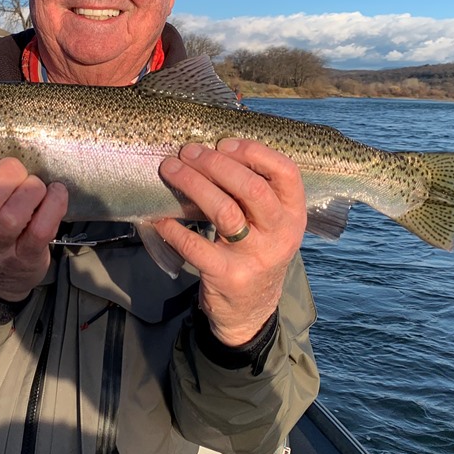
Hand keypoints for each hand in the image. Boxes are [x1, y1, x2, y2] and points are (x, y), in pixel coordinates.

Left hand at [153, 139, 305, 346]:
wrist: (250, 310)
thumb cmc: (255, 251)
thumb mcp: (268, 224)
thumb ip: (254, 191)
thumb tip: (212, 149)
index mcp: (293, 214)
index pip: (286, 172)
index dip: (254, 151)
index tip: (223, 143)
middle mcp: (280, 235)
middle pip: (251, 188)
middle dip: (215, 163)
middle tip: (188, 152)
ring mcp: (256, 257)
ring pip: (224, 212)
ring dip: (193, 184)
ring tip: (170, 169)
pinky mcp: (228, 276)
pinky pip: (195, 246)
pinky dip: (173, 227)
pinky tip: (160, 216)